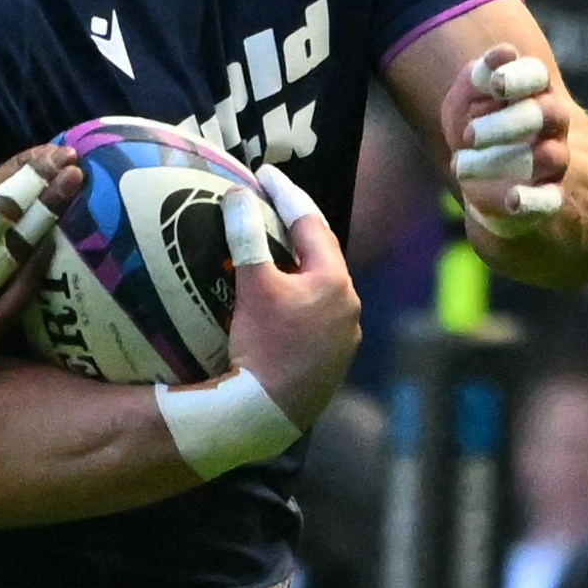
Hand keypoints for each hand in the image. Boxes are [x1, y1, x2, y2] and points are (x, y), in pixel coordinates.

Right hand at [0, 145, 72, 399]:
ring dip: (47, 221)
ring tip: (73, 194)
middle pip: (7, 219)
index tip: (48, 152)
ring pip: (17, 255)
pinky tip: (52, 248)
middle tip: (73, 166)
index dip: (18, 169)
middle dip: (43, 188)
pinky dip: (35, 270)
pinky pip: (17, 298)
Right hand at [219, 164, 359, 427]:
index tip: (263, 174)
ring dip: (299, 269)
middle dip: (296, 231)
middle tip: (269, 210)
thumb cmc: (263, 346)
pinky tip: (282, 306)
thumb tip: (238, 195)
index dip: (285, 194)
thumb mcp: (253, 286)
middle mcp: (349, 304)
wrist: (268, 412)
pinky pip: (317, 317)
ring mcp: (345, 335)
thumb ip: (247, 238)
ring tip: (274, 257)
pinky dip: (300, 302)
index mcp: (333, 279)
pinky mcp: (333, 361)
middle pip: (321, 256)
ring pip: (321, 289)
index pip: (310, 223)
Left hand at [440, 45, 575, 227]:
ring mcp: (553, 162)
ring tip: (461, 166)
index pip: (536, 76)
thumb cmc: (482, 133)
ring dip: (501, 161)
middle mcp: (551, 126)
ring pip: (546, 156)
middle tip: (467, 135)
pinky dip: (532, 199)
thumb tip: (500, 54)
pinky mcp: (548, 198)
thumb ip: (477, 79)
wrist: (501, 187)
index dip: (519, 77)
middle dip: (506, 122)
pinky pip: (549, 199)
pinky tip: (512, 200)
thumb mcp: (467, 103)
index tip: (497, 83)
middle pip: (546, 114)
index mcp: (533, 95)